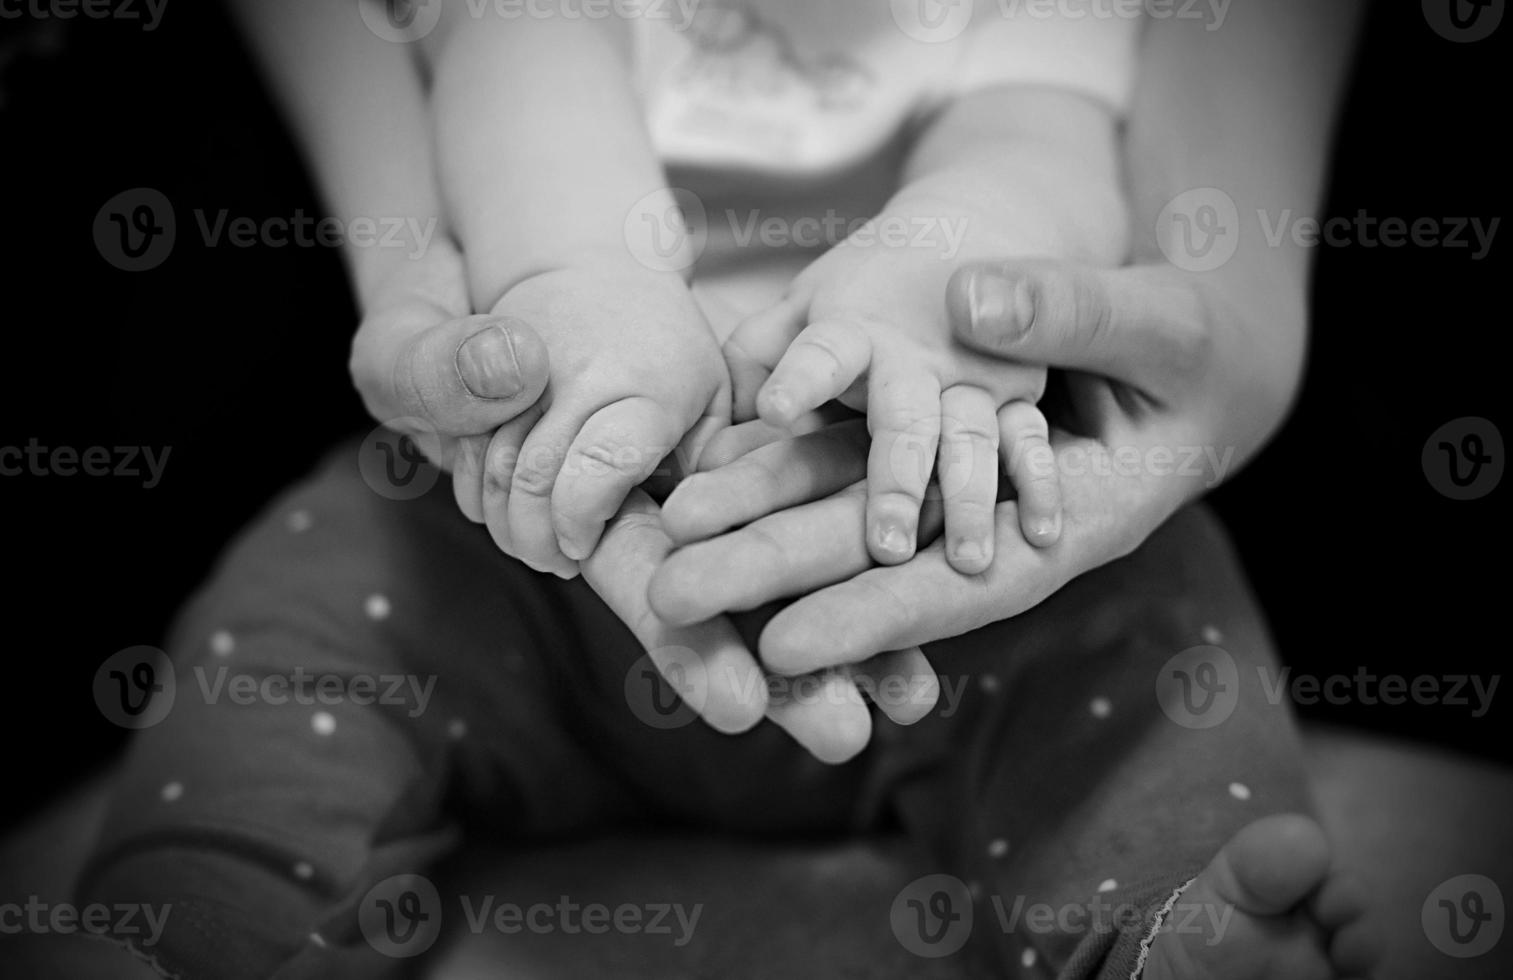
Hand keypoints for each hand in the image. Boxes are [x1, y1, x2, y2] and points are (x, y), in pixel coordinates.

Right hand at [349, 245, 928, 762]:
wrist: (523, 290)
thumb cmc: (444, 335)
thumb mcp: (415, 348)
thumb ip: (442, 369)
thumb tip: (507, 369)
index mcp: (580, 524)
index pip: (641, 591)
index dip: (687, 648)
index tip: (740, 709)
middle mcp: (659, 526)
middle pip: (735, 610)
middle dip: (793, 676)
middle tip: (854, 736)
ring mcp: (716, 490)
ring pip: (792, 568)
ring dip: (854, 629)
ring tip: (917, 698)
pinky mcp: (762, 442)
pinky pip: (821, 485)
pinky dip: (869, 529)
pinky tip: (930, 570)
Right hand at [468, 267, 730, 577]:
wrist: (593, 266)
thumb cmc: (666, 349)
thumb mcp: (712, 395)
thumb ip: (709, 463)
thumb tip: (694, 527)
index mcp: (648, 387)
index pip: (600, 466)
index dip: (582, 520)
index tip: (585, 547)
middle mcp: (580, 374)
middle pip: (536, 479)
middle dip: (540, 539)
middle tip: (560, 562)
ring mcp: (524, 370)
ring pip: (495, 471)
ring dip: (508, 524)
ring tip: (537, 547)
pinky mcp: (482, 372)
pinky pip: (467, 452)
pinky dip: (479, 495)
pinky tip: (506, 513)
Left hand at [654, 256, 1296, 672]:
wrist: (1190, 358)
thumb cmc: (1196, 347)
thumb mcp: (1160, 323)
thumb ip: (1076, 315)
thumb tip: (971, 304)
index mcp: (1068, 525)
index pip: (959, 585)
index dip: (874, 616)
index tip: (779, 643)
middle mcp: (999, 527)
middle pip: (876, 560)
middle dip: (774, 577)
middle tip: (667, 594)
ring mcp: (959, 496)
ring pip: (850, 518)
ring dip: (761, 528)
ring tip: (668, 533)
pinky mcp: (932, 457)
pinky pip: (854, 472)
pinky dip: (791, 477)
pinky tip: (719, 479)